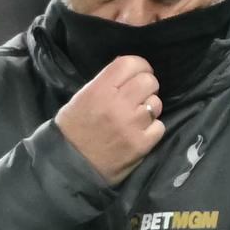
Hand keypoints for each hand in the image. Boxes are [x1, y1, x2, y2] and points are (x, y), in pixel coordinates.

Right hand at [55, 55, 164, 184]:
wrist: (70, 166)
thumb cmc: (73, 129)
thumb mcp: (83, 97)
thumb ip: (106, 83)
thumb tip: (130, 71)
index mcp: (100, 89)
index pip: (130, 63)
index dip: (140, 65)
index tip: (140, 72)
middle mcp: (118, 104)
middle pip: (149, 81)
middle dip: (147, 86)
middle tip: (140, 95)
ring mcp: (131, 125)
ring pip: (156, 104)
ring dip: (149, 108)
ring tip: (137, 116)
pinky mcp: (141, 144)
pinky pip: (159, 127)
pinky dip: (152, 129)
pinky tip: (139, 132)